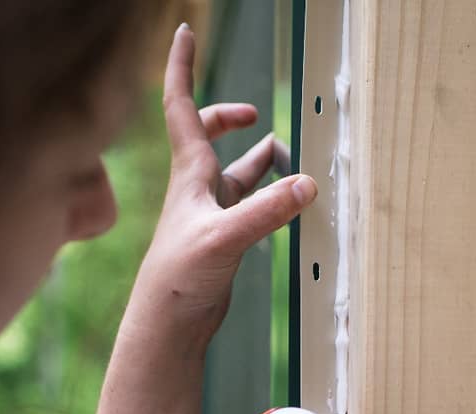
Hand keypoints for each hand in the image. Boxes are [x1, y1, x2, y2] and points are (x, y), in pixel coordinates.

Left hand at [127, 23, 316, 347]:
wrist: (167, 322)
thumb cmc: (180, 277)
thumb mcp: (227, 238)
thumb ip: (267, 211)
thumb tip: (307, 183)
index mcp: (190, 173)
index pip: (182, 106)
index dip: (181, 66)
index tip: (183, 30)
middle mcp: (196, 188)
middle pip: (205, 136)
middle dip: (228, 118)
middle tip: (254, 115)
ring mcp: (209, 214)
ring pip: (233, 173)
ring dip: (256, 159)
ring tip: (282, 152)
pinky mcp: (222, 239)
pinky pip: (246, 204)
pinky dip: (266, 195)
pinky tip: (284, 201)